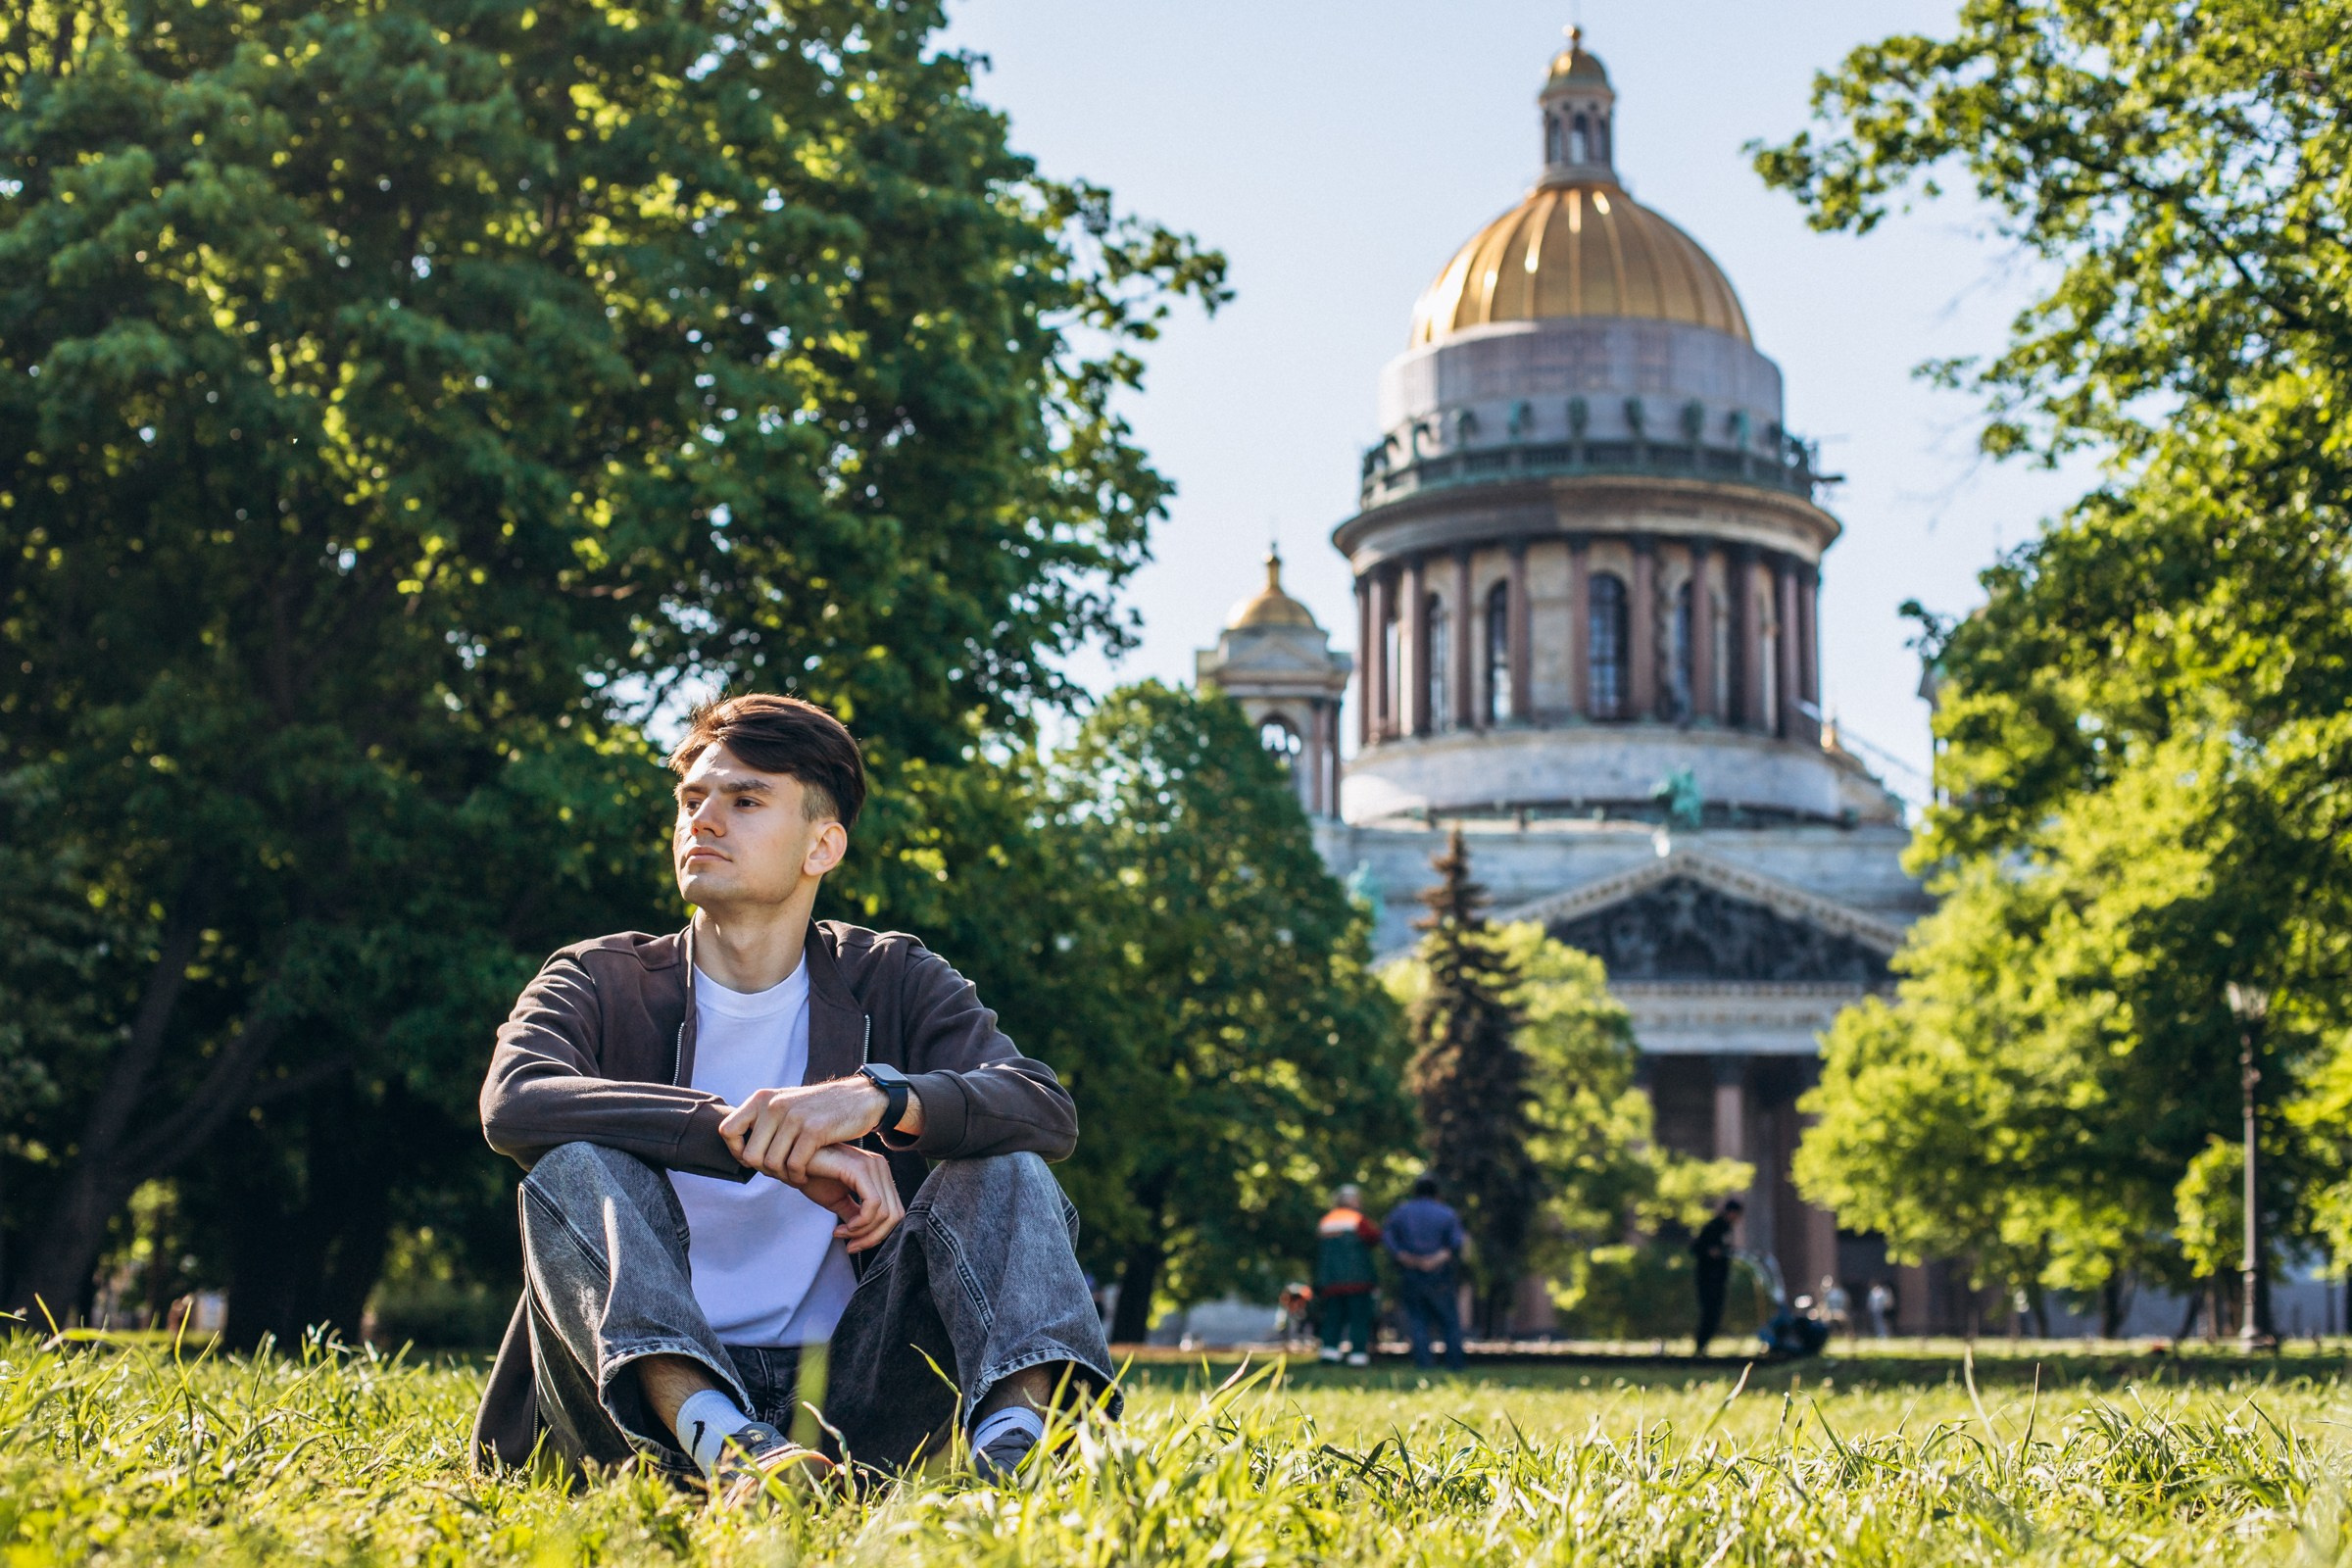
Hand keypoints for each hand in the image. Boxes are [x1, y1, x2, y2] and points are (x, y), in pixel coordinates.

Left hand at [718, 1078, 889, 1184]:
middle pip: (750, 1155)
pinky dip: (798, 1176)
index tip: (755, 1158)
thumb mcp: (785, 1105)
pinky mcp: (814, 1130)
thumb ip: (761, 1120)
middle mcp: (774, 1105)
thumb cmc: (819, 1109)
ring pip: (771, 1164)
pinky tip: (806, 1175)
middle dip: (765, 1170)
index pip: (727, 1131)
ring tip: (794, 1174)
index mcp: (762, 1098)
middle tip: (781, 1171)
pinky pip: (794, 1165)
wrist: (860, 1098)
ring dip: (782, 1177)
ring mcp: (794, 1117)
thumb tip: (734, 1143)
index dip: (736, 1151)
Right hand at [793, 1143, 904, 1252]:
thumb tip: (867, 1236)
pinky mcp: (860, 1169)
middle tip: (850, 1246)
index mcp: (879, 1173)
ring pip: (886, 1213)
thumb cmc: (813, 1177)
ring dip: (863, 1232)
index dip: (878, 1235)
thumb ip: (856, 1215)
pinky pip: (873, 1204)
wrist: (791, 1162)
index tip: (854, 1244)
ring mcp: (872, 1165)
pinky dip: (860, 1223)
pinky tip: (842, 1228)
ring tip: (840, 1233)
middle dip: (872, 1238)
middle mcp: (880, 1167)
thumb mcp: (839, 1201)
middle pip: (894, 1215)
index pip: (894, 1211)